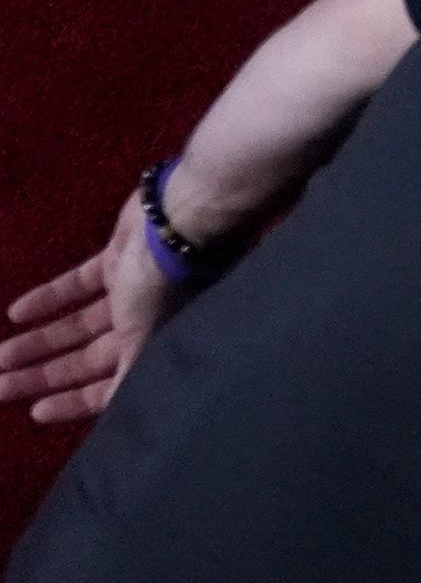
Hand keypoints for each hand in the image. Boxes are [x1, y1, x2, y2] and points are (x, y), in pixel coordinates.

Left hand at [0, 194, 181, 423]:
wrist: (178, 220)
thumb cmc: (166, 287)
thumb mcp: (148, 345)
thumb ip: (127, 384)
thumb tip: (115, 426)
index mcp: (154, 350)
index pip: (108, 389)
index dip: (72, 403)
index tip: (34, 413)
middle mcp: (142, 326)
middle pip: (82, 360)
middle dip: (40, 376)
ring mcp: (128, 292)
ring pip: (75, 326)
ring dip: (36, 343)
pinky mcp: (116, 260)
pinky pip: (77, 285)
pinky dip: (49, 299)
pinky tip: (17, 312)